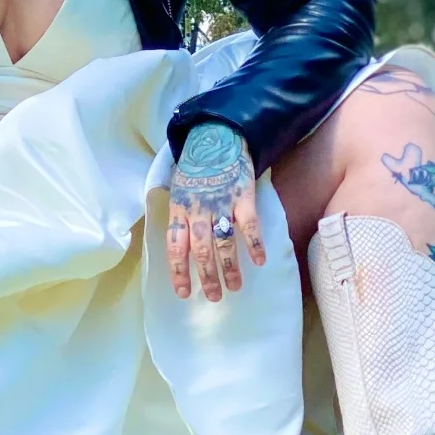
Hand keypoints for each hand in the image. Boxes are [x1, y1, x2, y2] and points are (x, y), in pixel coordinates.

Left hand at [167, 122, 265, 300]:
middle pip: (200, 250)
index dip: (179, 271)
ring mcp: (221, 204)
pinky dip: (254, 245)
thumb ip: (180, 216)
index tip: (183, 293)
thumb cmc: (197, 168)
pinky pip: (249, 226)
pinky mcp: (243, 197)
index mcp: (179, 209)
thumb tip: (180, 246)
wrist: (217, 137)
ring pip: (223, 243)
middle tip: (213, 297)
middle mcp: (198, 210)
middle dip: (206, 277)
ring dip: (229, 268)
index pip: (175, 246)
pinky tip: (259, 261)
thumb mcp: (178, 190)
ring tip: (234, 287)